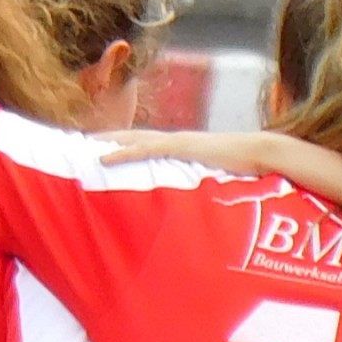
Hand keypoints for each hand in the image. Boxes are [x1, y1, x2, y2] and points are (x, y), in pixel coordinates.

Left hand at [98, 128, 283, 173]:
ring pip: (133, 138)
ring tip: (84, 145)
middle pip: (133, 136)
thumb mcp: (214, 179)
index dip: (124, 144)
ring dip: (107, 141)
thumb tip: (195, 205)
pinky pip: (144, 148)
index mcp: (181, 148)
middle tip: (82, 142)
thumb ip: (201, 186)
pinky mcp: (179, 146)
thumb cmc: (242, 169)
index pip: (147, 143)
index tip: (103, 149)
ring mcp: (176, 141)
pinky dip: (121, 152)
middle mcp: (175, 140)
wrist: (259, 154)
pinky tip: (102, 157)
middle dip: (108, 137)